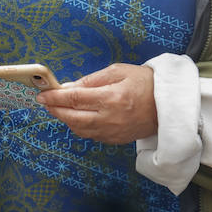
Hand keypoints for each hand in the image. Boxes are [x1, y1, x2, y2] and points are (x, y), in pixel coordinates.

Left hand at [39, 63, 157, 143]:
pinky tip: (77, 117)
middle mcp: (109, 117)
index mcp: (111, 97)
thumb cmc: (146, 82)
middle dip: (55, 109)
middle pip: (72, 117)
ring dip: (65, 119)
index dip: (55, 97)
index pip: (75, 98)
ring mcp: (111, 131)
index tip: (43, 94)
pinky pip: (89, 135)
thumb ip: (93, 79)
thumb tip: (69, 87)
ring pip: (78, 129)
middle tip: (46, 102)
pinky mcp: (114, 140)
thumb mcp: (120, 71)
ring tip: (59, 109)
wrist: (168, 104)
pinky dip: (79, 126)